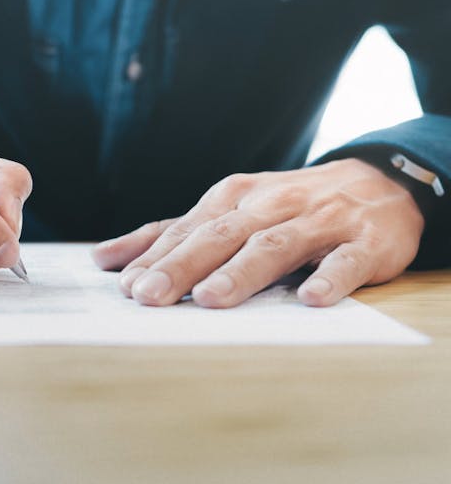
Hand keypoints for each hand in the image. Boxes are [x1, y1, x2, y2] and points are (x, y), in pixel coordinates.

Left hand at [92, 159, 424, 306]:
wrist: (377, 184)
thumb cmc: (287, 206)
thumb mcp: (227, 211)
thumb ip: (170, 235)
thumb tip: (105, 259)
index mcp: (233, 199)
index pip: (187, 230)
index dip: (156, 257)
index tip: (126, 286)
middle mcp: (270, 205)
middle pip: (221, 236)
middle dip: (183, 266)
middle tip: (150, 295)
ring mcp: (318, 221)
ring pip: (274, 245)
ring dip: (242, 272)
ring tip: (212, 298)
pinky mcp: (363, 241)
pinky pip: (346, 260)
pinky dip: (329, 278)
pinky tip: (311, 299)